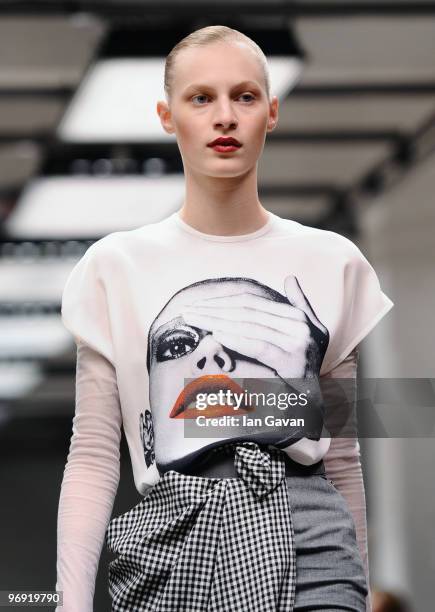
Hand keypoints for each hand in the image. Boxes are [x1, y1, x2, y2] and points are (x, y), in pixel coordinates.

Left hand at [181, 275, 328, 379]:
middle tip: (189, 311)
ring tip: (195, 320)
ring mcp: (298, 344)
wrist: (313, 404)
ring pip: (249, 326)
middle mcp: (299, 326)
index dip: (223, 300)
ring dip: (217, 322)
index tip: (199, 304)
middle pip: (247, 312)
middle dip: (214, 310)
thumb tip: (290, 277)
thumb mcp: (308, 333)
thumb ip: (299, 305)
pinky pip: (259, 346)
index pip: (252, 302)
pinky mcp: (292, 362)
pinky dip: (236, 339)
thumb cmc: (304, 367)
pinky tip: (216, 335)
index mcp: (297, 316)